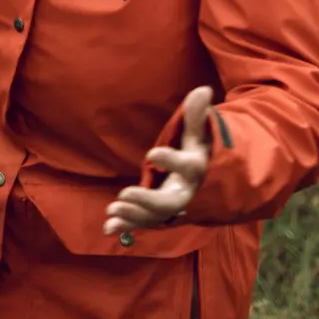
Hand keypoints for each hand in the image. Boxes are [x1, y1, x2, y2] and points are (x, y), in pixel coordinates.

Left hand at [105, 86, 213, 232]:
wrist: (210, 183)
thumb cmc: (199, 152)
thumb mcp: (200, 133)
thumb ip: (197, 115)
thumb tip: (203, 90)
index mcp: (195, 169)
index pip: (186, 166)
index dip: (170, 160)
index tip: (152, 152)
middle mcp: (185, 192)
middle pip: (169, 203)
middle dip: (147, 201)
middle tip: (124, 194)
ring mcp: (172, 207)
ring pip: (154, 217)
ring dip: (133, 216)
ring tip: (112, 210)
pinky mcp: (160, 214)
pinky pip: (144, 223)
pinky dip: (126, 226)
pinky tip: (108, 228)